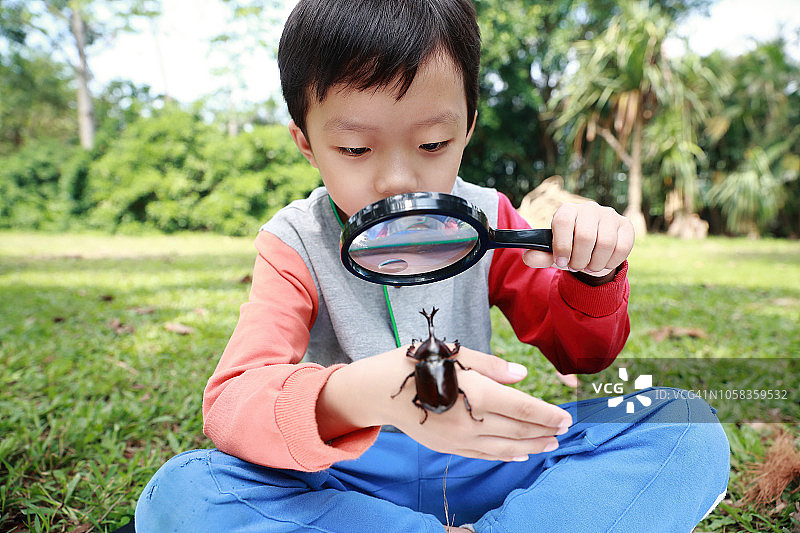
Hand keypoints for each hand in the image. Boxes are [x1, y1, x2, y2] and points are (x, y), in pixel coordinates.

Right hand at [319, 346, 572, 461]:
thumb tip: (521, 375)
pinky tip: (518, 454)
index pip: (520, 407)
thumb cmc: (414, 363)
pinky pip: (483, 455)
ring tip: (549, 444)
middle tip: (565, 429)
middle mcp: (468, 420)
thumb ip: (490, 365)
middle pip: (516, 429)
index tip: (565, 417)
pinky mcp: (447, 447)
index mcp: (473, 391)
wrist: (375, 389)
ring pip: (504, 446)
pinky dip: (504, 455)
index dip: (546, 414)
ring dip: (530, 446)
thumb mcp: (453, 353)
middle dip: (543, 430)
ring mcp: (457, 438)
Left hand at [523, 202, 633, 278]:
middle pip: (585, 236)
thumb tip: (527, 258)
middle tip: (576, 267)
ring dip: (595, 263)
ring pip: (606, 243)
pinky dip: (610, 262)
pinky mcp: (625, 226)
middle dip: (579, 259)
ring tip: (588, 267)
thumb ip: (540, 255)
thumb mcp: (553, 254)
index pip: (562, 222)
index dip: (561, 246)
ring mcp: (609, 215)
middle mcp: (589, 208)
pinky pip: (622, 247)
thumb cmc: (570, 248)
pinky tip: (603, 263)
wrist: (594, 250)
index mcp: (567, 210)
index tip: (561, 262)